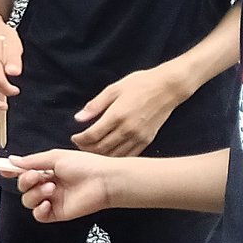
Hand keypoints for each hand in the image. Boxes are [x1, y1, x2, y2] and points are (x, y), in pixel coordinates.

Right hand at [11, 149, 117, 223]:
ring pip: (28, 201)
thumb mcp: (55, 157)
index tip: (2, 169)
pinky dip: (38, 210)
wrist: (103, 181)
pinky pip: (38, 216)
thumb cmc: (85, 166)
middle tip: (36, 176)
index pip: (24, 172)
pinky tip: (46, 203)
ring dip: (35, 194)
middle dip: (25, 181)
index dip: (13, 172)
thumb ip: (32, 160)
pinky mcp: (57, 213)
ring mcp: (52, 200)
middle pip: (23, 187)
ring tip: (51, 187)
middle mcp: (48, 185)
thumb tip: (13, 160)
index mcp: (48, 170)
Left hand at [71, 64, 185, 156]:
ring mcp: (138, 137)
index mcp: (117, 115)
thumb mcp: (114, 88)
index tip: (74, 137)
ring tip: (92, 150)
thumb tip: (78, 118)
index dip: (80, 139)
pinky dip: (116, 158)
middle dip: (87, 149)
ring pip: (114, 155)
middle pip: (101, 148)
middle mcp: (127, 130)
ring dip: (100, 156)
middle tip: (80, 145)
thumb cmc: (140, 84)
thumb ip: (95, 105)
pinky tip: (109, 154)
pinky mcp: (147, 141)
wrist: (168, 87)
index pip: (92, 135)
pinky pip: (128, 155)